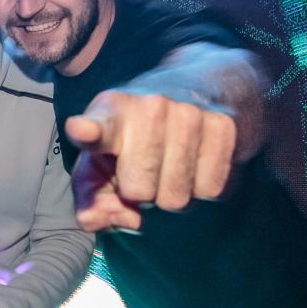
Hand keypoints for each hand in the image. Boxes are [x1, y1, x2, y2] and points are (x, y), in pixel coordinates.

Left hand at [66, 90, 236, 231]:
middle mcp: (149, 106)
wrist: (200, 88)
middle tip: (146, 169)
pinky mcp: (224, 125)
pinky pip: (211, 190)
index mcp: (110, 113)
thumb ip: (91, 199)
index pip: (98, 126)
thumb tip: (114, 219)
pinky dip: (203, 186)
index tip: (82, 131)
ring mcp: (189, 113)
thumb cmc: (137, 138)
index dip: (89, 132)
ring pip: (177, 198)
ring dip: (173, 193)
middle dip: (141, 194)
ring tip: (171, 164)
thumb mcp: (100, 163)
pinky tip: (197, 160)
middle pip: (139, 191)